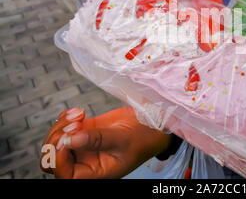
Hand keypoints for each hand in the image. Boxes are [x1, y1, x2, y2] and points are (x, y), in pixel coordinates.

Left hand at [40, 107, 171, 178]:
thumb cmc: (144, 138)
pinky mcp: (85, 130)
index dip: (59, 159)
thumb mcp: (123, 140)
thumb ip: (97, 139)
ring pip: (56, 141)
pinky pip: (63, 126)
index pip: (64, 174)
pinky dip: (66, 117)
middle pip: (52, 158)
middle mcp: (85, 161)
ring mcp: (83, 145)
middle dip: (57, 139)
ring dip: (62, 125)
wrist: (153, 124)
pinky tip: (80, 113)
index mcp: (94, 172)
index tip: (68, 138)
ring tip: (79, 115)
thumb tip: (70, 139)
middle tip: (76, 124)